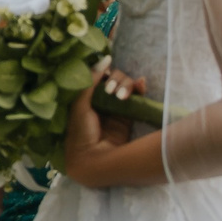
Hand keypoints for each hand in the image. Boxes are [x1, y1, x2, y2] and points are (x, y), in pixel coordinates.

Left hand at [62, 65, 142, 188]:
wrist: (94, 161)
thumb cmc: (81, 133)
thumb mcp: (80, 105)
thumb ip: (90, 81)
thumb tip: (104, 59)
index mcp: (85, 97)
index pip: (98, 77)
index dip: (104, 72)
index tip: (105, 71)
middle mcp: (100, 101)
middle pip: (113, 80)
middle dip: (116, 79)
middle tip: (111, 90)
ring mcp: (115, 109)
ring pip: (124, 86)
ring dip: (126, 84)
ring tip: (122, 95)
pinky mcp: (128, 117)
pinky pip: (135, 98)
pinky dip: (139, 89)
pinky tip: (141, 85)